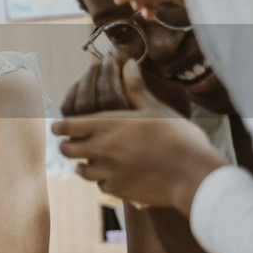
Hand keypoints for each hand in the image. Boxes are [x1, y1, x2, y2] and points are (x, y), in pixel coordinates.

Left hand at [53, 60, 225, 211]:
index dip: (60, 126)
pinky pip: (100, 185)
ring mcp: (107, 171)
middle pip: (66, 149)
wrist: (193, 174)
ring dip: (83, 164)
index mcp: (107, 125)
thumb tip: (128, 63)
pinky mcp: (116, 189)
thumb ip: (136, 88)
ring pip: (80, 169)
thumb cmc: (178, 136)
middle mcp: (101, 148)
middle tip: (72, 143)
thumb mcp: (156, 108)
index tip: (59, 126)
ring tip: (91, 160)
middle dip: (67, 145)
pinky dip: (103, 180)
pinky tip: (113, 175)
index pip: (66, 125)